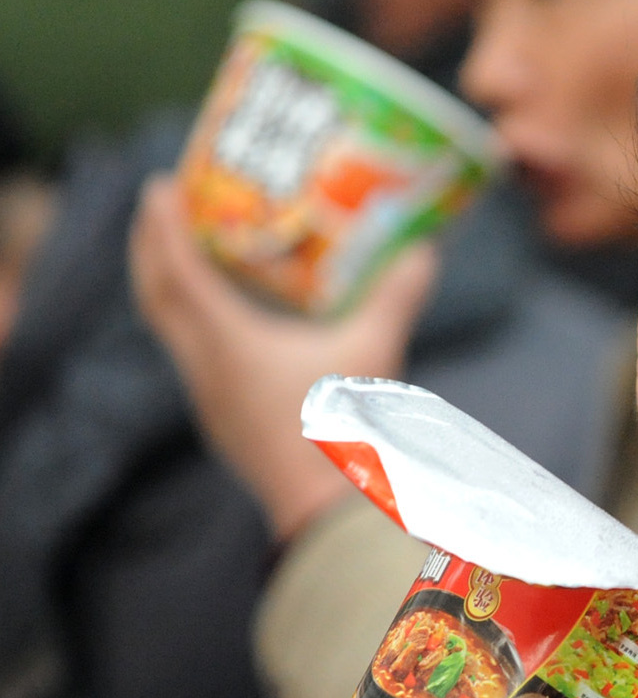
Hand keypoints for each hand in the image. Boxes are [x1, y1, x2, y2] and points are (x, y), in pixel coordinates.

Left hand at [128, 175, 435, 539]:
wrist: (329, 511)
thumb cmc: (347, 430)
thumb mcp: (376, 354)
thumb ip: (396, 299)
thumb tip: (425, 252)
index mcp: (229, 344)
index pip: (181, 272)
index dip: (166, 226)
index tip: (158, 186)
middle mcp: (204, 369)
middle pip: (157, 299)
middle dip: (151, 251)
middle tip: (159, 211)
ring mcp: (210, 400)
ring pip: (171, 332)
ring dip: (169, 290)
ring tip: (186, 259)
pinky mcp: (224, 422)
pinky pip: (193, 359)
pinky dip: (192, 325)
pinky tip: (223, 325)